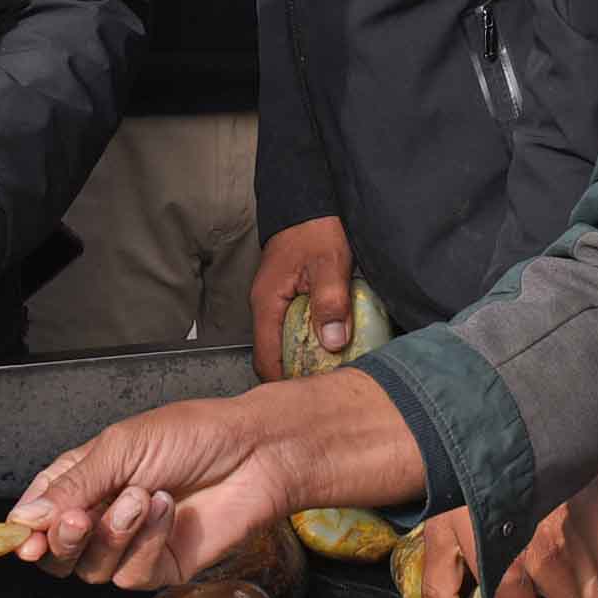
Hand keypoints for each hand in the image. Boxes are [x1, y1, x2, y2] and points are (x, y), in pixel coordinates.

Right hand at [12, 372, 422, 588]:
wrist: (255, 453)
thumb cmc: (190, 435)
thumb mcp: (120, 448)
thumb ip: (71, 487)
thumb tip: (23, 522)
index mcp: (85, 480)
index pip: (37, 515)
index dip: (25, 531)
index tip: (23, 540)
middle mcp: (102, 516)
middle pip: (57, 554)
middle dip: (63, 540)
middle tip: (79, 519)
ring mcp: (131, 545)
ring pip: (92, 569)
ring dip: (114, 534)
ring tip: (145, 495)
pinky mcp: (161, 566)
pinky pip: (132, 575)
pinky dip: (147, 542)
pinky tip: (168, 510)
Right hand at [248, 217, 352, 381]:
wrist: (308, 202)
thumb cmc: (316, 228)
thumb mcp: (330, 264)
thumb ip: (330, 302)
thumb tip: (333, 342)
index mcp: (266, 303)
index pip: (265, 357)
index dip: (283, 381)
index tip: (307, 395)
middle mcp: (264, 306)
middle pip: (273, 354)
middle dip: (296, 373)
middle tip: (326, 385)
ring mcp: (273, 302)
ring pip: (284, 342)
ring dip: (305, 357)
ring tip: (332, 369)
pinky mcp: (286, 298)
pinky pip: (292, 328)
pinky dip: (309, 340)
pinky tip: (332, 342)